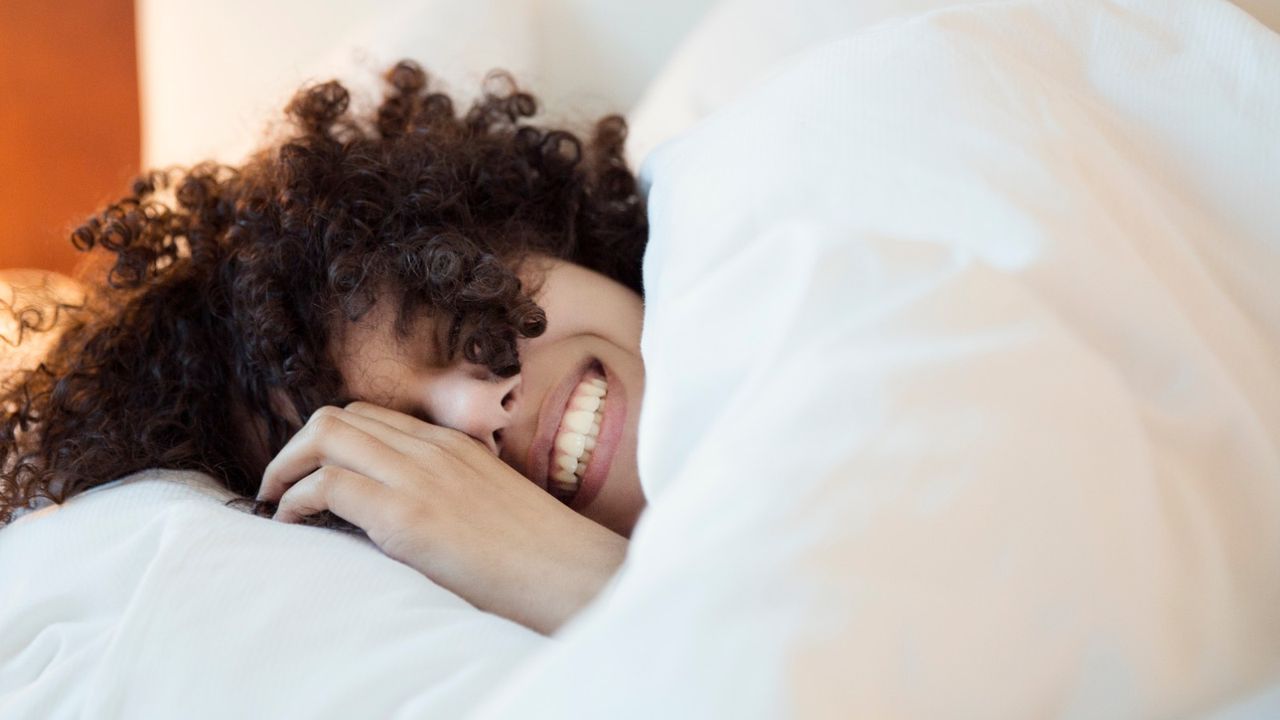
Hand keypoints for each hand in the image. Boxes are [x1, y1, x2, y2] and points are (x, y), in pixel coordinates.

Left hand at [256, 401, 628, 634]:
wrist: (571, 575)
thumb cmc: (538, 556)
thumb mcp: (491, 503)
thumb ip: (449, 492)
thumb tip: (405, 514)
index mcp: (453, 445)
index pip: (371, 417)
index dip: (329, 441)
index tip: (310, 473)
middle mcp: (433, 448)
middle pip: (339, 415)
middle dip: (295, 447)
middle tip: (279, 485)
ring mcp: (420, 475)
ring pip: (325, 434)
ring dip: (286, 467)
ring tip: (275, 502)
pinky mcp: (407, 514)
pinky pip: (328, 484)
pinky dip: (296, 499)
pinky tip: (295, 523)